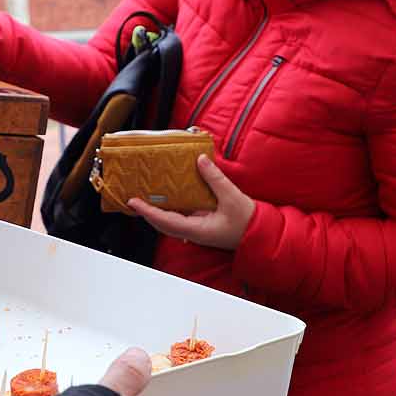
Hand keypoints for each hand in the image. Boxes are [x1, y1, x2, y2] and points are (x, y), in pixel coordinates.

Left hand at [128, 156, 255, 250]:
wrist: (261, 235)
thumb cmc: (248, 221)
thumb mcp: (232, 197)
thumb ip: (214, 179)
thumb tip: (199, 160)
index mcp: (197, 230)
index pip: (165, 221)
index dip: (148, 211)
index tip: (133, 202)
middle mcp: (193, 232)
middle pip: (163, 224)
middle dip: (147, 211)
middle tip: (134, 198)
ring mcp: (198, 230)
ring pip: (171, 222)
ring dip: (158, 211)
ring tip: (147, 196)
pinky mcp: (203, 225)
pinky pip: (182, 217)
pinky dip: (172, 208)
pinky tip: (170, 196)